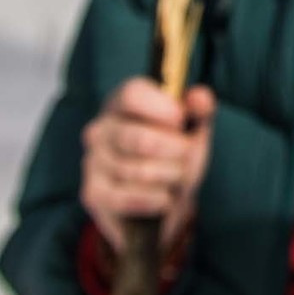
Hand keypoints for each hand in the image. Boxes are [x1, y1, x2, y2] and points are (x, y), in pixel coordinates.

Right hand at [79, 78, 214, 253]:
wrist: (163, 199)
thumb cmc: (175, 154)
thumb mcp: (192, 129)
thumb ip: (200, 110)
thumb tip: (200, 98)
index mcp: (124, 103)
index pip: (132, 94)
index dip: (159, 106)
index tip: (180, 119)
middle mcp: (102, 128)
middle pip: (137, 137)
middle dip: (174, 150)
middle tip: (187, 154)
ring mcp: (94, 160)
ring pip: (137, 171)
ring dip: (169, 177)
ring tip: (177, 176)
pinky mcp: (93, 192)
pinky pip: (126, 198)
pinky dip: (154, 200)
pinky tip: (164, 197)